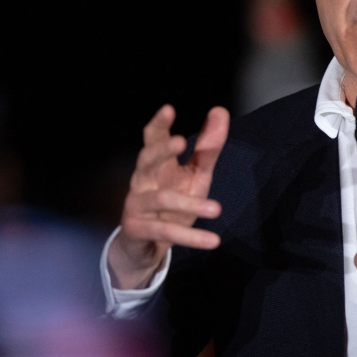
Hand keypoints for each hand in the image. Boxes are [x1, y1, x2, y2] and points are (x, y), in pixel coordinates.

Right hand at [108, 105, 228, 289]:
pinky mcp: (138, 229)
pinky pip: (166, 232)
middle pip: (146, 160)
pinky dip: (191, 238)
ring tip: (218, 209)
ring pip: (161, 199)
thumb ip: (208, 146)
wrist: (147, 247)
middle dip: (161, 149)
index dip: (159, 124)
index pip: (153, 138)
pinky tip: (213, 241)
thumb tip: (220, 110)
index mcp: (156, 163)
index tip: (168, 109)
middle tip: (181, 141)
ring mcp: (137, 205)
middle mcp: (142, 180)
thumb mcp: (195, 174)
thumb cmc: (174, 203)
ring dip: (190, 204)